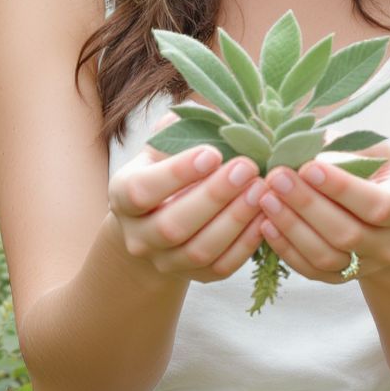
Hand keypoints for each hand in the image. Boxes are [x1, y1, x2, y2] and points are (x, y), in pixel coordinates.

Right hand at [108, 112, 268, 282]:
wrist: (158, 218)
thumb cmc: (168, 165)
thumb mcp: (165, 142)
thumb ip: (183, 125)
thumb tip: (216, 113)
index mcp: (124, 195)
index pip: (142, 190)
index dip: (177, 174)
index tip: (213, 152)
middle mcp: (138, 236)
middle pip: (173, 226)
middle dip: (214, 196)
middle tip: (247, 167)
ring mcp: (165, 262)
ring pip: (199, 251)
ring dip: (234, 220)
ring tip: (260, 189)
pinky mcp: (195, 277)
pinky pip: (221, 268)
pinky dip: (246, 244)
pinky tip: (265, 216)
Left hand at [255, 140, 389, 282]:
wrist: (387, 215)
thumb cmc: (375, 172)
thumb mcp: (371, 152)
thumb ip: (343, 148)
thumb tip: (305, 145)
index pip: (376, 204)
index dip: (340, 188)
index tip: (307, 166)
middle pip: (347, 233)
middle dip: (307, 204)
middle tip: (276, 176)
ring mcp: (367, 266)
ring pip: (327, 257)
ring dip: (291, 227)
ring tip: (266, 197)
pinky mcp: (343, 278)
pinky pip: (312, 271)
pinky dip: (286, 249)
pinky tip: (266, 223)